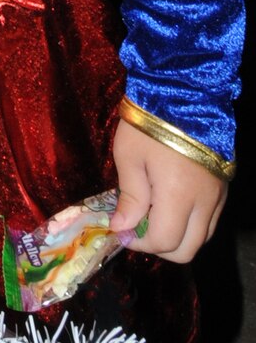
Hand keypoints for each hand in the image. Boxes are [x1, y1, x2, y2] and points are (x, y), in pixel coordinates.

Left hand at [110, 117, 227, 261]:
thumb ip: (130, 197)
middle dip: (158, 247)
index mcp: (178, 195)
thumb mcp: (129, 156)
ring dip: (176, 237)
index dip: (138, 242)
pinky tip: (170, 207)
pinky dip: (190, 224)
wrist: (183, 93)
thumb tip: (122, 228)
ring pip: (201, 238)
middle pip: (187, 249)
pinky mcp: (222, 188)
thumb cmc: (149, 123)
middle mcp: (204, 202)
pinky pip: (209, 221)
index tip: (120, 230)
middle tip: (136, 228)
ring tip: (151, 216)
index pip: (163, 240)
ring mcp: (217, 196)